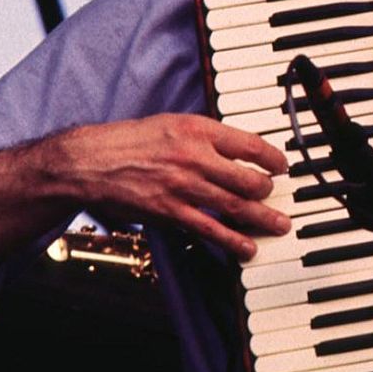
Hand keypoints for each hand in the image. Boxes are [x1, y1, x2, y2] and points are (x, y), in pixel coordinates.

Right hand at [38, 113, 290, 259]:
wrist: (90, 162)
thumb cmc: (132, 141)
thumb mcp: (173, 123)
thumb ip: (207, 136)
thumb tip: (240, 150)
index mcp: (198, 130)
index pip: (250, 144)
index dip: (273, 158)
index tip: (282, 166)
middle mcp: (194, 157)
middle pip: (248, 178)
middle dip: (269, 191)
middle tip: (277, 196)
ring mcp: (183, 187)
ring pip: (235, 206)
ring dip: (262, 218)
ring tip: (279, 226)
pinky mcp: (170, 212)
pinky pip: (209, 230)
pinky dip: (232, 241)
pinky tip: (248, 248)